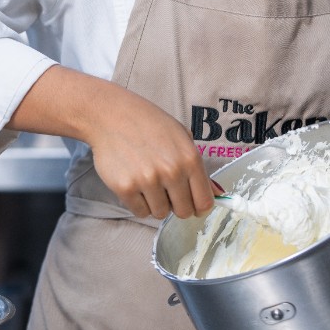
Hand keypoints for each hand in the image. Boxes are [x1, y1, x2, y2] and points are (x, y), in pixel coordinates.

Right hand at [87, 81, 215, 221]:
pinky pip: (139, 211)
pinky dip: (138, 202)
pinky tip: (134, 181)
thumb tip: (217, 193)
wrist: (112, 115)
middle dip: (176, 204)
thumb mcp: (181, 136)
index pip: (205, 202)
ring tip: (147, 180)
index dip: (199, 206)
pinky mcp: (126, 188)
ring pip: (160, 214)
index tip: (192, 202)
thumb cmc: (149, 124)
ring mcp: (148, 181)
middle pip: (184, 212)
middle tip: (166, 189)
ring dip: (155, 203)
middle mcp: (172, 171)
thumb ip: (198, 168)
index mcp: (190, 159)